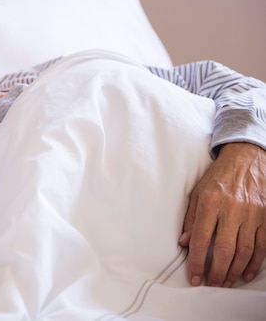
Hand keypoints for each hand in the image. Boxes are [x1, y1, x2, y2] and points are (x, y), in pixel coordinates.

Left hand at [179, 142, 265, 286]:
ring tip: (225, 282)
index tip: (193, 277)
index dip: (197, 262)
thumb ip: (191, 218)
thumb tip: (184, 243)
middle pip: (224, 249)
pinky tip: (245, 273)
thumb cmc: (218, 176)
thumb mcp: (197, 192)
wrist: (247, 158)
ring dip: (234, 271)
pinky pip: (261, 246)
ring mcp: (253, 214)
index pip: (201, 239)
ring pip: (244, 251)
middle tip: (210, 284)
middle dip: (216, 272)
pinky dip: (254, 263)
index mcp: (210, 202)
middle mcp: (232, 209)